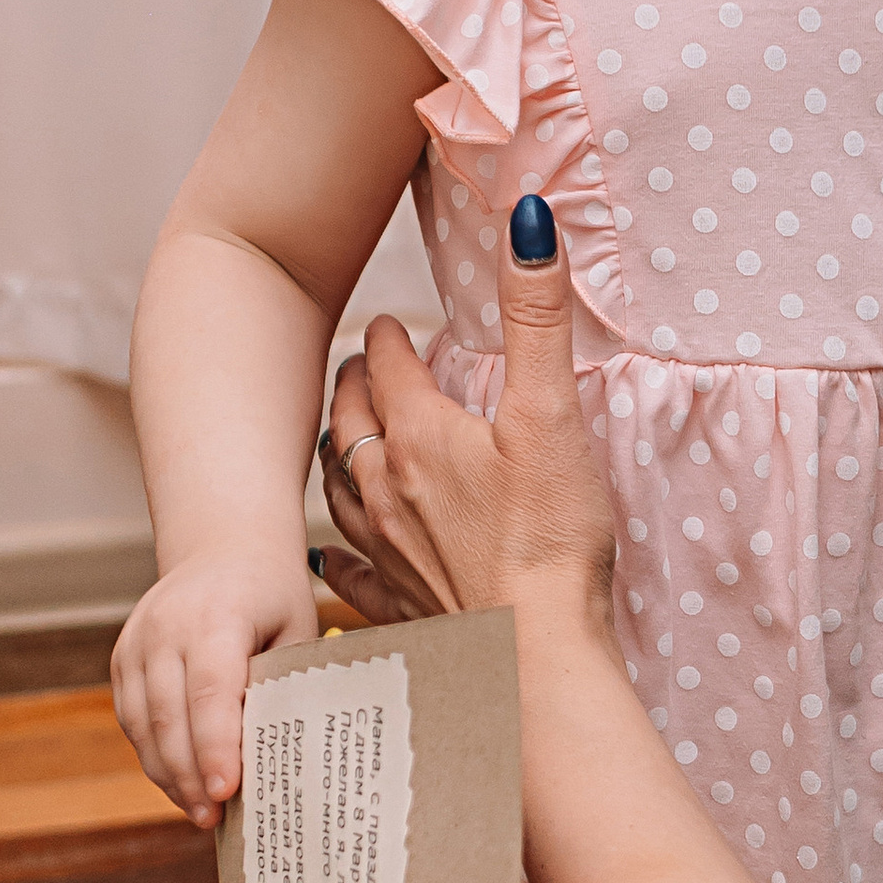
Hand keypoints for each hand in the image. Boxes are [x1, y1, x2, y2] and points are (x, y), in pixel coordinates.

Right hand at [112, 546, 319, 825]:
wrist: (223, 545)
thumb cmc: (271, 593)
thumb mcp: (295, 628)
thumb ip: (281, 684)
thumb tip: (278, 757)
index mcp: (218, 615)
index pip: (211, 691)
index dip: (216, 746)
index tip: (227, 792)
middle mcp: (166, 627)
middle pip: (170, 716)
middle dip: (191, 775)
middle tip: (215, 819)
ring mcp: (137, 642)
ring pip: (144, 725)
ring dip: (170, 774)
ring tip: (201, 813)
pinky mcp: (122, 657)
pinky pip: (133, 718)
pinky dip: (155, 755)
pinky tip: (181, 783)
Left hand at [317, 204, 615, 633]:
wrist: (529, 662)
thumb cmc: (548, 540)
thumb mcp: (551, 414)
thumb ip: (538, 316)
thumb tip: (529, 220)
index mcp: (419, 436)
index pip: (387, 367)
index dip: (386, 339)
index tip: (387, 325)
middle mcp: (384, 489)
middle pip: (348, 422)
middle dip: (351, 388)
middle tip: (357, 370)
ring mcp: (382, 553)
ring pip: (336, 489)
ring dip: (336, 456)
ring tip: (340, 439)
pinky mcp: (394, 608)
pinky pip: (347, 575)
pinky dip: (336, 556)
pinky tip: (330, 557)